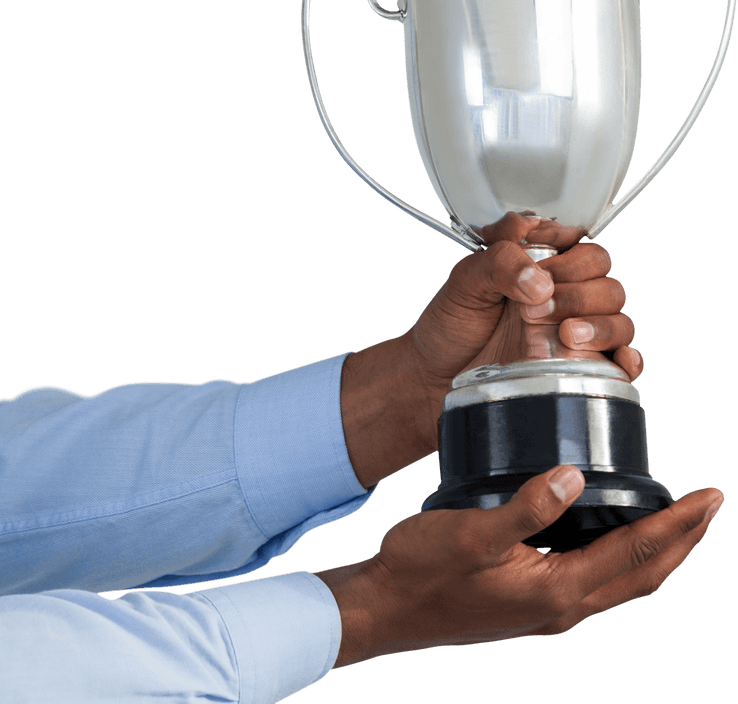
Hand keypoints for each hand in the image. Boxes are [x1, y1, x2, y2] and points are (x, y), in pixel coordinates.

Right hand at [315, 468, 723, 666]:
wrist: (384, 609)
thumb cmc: (420, 572)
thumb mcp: (469, 533)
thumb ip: (524, 507)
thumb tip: (573, 477)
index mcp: (557, 592)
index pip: (638, 553)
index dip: (680, 524)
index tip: (710, 496)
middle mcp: (560, 608)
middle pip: (643, 576)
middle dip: (682, 542)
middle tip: (707, 506)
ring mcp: (545, 611)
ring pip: (620, 583)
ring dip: (654, 552)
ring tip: (670, 519)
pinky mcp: (528, 605)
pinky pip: (592, 582)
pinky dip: (616, 557)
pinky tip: (602, 534)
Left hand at [341, 213, 638, 487]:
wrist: (435, 379)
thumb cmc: (450, 327)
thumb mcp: (463, 282)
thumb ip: (497, 261)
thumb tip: (540, 280)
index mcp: (541, 265)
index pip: (581, 244)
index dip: (566, 254)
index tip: (539, 269)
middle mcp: (565, 295)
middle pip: (605, 281)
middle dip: (577, 291)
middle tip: (536, 309)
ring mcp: (576, 332)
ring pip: (619, 318)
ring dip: (601, 324)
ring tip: (566, 334)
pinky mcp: (582, 367)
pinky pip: (622, 360)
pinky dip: (627, 357)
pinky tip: (615, 359)